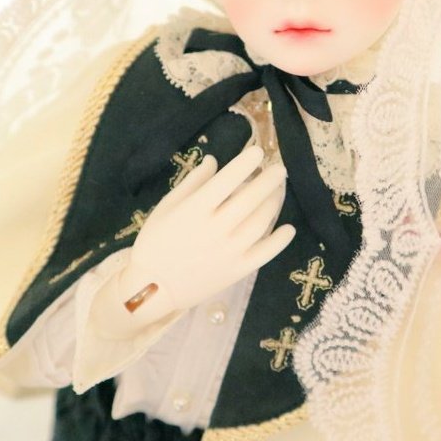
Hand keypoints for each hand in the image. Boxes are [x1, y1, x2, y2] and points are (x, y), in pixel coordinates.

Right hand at [119, 144, 294, 314]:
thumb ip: (192, 182)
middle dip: (268, 180)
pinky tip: (288, 229)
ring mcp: (229, 251)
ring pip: (261, 222)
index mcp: (195, 210)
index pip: (227, 180)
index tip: (258, 152)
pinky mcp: (237, 270)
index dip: (245, 163)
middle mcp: (215, 228)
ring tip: (278, 192)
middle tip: (279, 168)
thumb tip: (213, 160)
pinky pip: (265, 253)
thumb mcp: (166, 207)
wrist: (152, 288)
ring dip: (273, 203)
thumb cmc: (155, 243)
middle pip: (250, 199)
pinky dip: (280, 240)